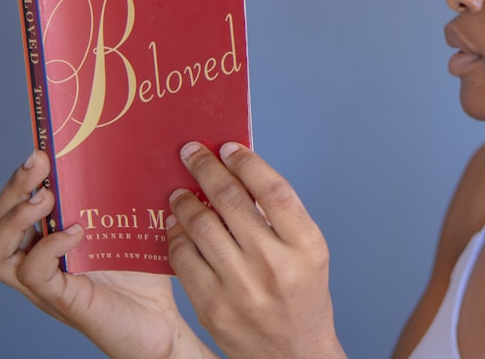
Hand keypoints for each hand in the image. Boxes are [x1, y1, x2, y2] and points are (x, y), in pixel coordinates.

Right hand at [0, 151, 214, 358]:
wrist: (162, 322)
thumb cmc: (145, 273)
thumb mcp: (134, 225)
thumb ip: (127, 195)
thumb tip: (139, 146)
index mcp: (52, 238)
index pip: (18, 204)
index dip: (22, 177)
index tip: (42, 147)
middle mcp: (40, 260)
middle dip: (13, 187)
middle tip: (38, 162)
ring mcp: (45, 283)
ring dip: (15, 219)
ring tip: (45, 199)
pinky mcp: (62, 300)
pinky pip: (33, 274)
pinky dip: (48, 248)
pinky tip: (74, 232)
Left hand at [168, 142, 345, 358]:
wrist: (293, 352)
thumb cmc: (302, 294)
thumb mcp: (308, 251)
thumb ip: (281, 215)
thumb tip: (240, 173)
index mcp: (305, 246)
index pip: (273, 190)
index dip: (247, 163)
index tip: (228, 147)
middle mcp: (275, 265)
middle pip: (233, 202)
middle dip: (206, 169)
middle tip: (191, 152)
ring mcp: (241, 288)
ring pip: (202, 227)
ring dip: (185, 201)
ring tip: (179, 191)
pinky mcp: (213, 307)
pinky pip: (184, 260)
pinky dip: (176, 237)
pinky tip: (176, 226)